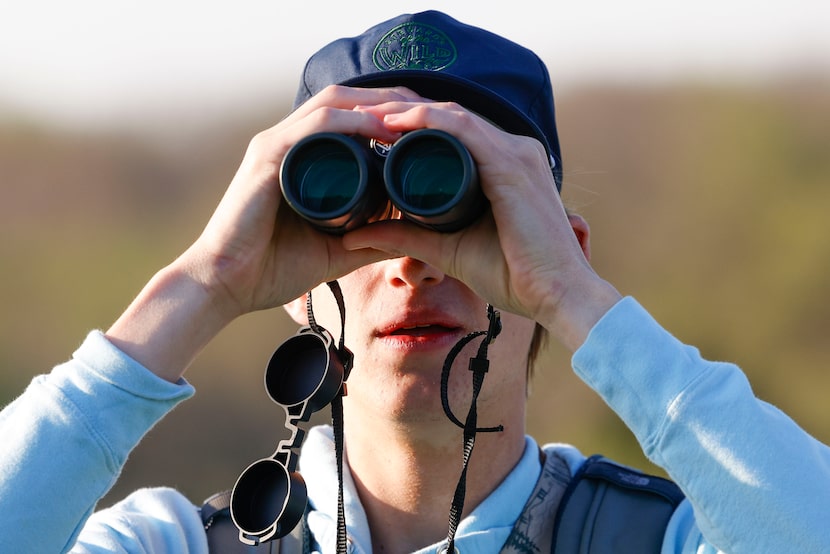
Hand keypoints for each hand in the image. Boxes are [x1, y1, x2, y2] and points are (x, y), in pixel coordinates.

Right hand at [107, 86, 429, 379]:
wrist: (224, 287)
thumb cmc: (271, 268)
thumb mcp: (337, 250)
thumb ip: (371, 240)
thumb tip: (413, 237)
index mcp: (303, 156)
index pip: (353, 116)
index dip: (393, 112)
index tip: (433, 125)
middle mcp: (289, 140)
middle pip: (349, 100)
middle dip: (394, 100)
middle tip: (435, 113)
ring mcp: (276, 144)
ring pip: (334, 104)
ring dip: (379, 104)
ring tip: (418, 116)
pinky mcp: (267, 157)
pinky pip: (314, 127)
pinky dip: (351, 122)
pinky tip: (381, 127)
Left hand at [341, 100, 620, 349]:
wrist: (558, 297)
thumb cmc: (514, 275)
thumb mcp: (446, 249)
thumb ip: (406, 238)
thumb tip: (355, 237)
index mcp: (506, 165)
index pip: (452, 131)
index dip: (410, 125)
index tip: (368, 130)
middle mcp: (515, 151)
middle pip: (450, 118)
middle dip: (402, 112)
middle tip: (360, 117)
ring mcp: (517, 155)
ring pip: (453, 117)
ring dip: (407, 112)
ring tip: (368, 117)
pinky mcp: (514, 167)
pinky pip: (465, 131)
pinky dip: (427, 122)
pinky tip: (395, 122)